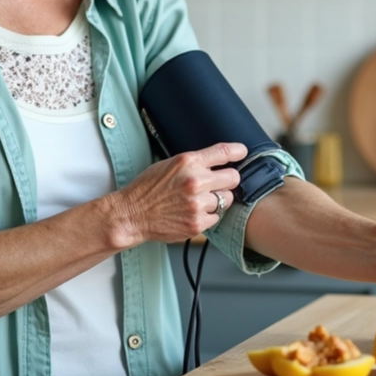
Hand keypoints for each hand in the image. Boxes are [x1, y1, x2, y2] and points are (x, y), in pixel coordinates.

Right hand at [112, 142, 245, 245]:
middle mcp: (196, 181)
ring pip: (226, 199)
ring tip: (198, 201)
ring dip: (217, 200)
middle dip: (228, 180)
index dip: (237, 151)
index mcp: (188, 162)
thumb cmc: (147, 189)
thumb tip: (217, 163)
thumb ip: (194, 163)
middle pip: (233, 178)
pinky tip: (192, 213)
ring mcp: (198, 204)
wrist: (132, 214)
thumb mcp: (168, 165)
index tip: (242, 152)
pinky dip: (208, 216)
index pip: (223, 152)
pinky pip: (217, 217)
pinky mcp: (198, 223)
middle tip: (219, 184)